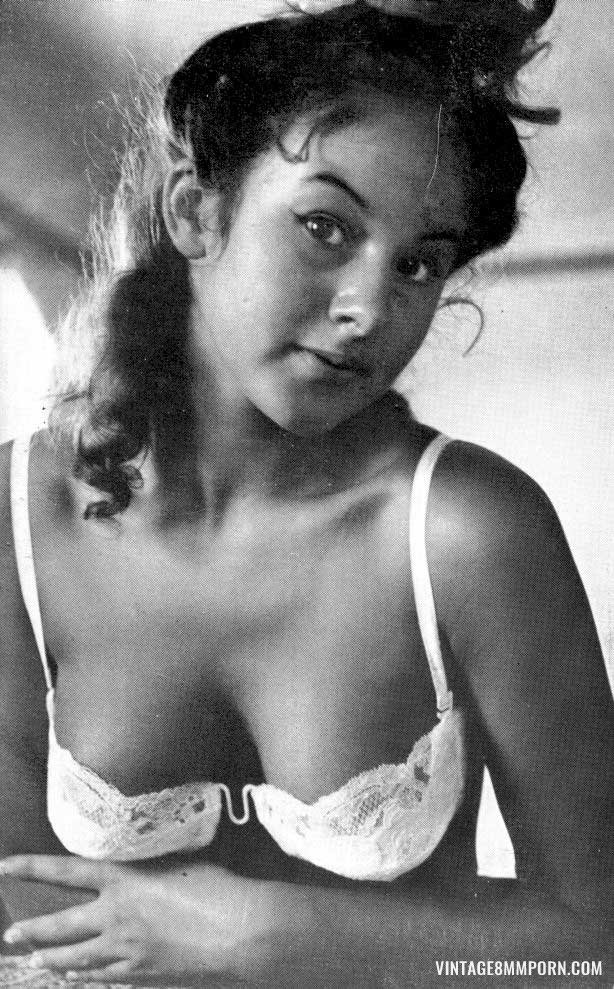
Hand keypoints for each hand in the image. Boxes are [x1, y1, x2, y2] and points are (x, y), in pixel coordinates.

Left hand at [0, 854, 268, 983]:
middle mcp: (115, 915)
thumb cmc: (216, 888)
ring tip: (36, 961)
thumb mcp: (177, 863)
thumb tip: (138, 864)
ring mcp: (125, 950)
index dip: (33, 868)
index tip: (5, 866)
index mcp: (123, 879)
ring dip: (53, 959)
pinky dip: (85, 977)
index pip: (66, 871)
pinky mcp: (141, 974)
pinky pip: (103, 977)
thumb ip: (149, 865)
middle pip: (61, 926)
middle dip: (33, 931)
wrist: (237, 932)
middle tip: (11, 935)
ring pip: (76, 958)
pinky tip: (77, 978)